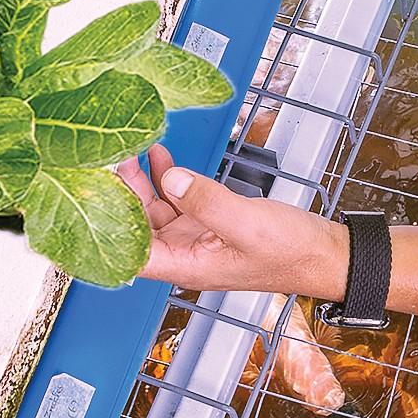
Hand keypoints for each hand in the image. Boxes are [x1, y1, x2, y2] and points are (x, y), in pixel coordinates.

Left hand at [116, 146, 347, 298]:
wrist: (324, 254)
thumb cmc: (291, 253)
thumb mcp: (246, 223)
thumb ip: (205, 200)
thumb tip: (170, 177)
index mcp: (186, 267)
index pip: (129, 255)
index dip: (106, 228)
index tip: (92, 195)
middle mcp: (184, 255)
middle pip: (135, 227)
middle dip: (119, 195)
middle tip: (107, 159)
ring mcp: (194, 238)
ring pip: (153, 210)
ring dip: (140, 182)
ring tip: (129, 151)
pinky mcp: (208, 223)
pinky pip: (177, 200)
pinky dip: (166, 178)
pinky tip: (159, 157)